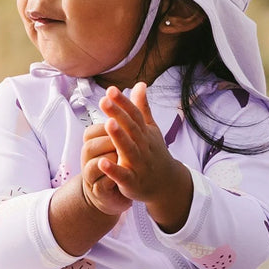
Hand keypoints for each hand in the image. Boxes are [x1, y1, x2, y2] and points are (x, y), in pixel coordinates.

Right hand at [80, 118, 131, 216]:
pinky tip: (108, 167)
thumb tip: (141, 85)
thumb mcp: (125, 135)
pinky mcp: (99, 190)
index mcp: (95, 143)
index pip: (93, 131)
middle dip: (108, 138)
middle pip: (93, 144)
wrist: (113, 193)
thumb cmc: (118, 161)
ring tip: (117, 151)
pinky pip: (101, 182)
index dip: (108, 126)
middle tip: (120, 132)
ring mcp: (92, 175)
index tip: (118, 121)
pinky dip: (106, 175)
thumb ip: (132, 111)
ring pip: (94, 162)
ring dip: (107, 156)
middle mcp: (90, 158)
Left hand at [97, 83, 192, 231]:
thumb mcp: (151, 130)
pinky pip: (123, 175)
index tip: (110, 90)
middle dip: (118, 114)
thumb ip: (142, 108)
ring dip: (119, 137)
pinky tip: (102, 162)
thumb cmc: (154, 153)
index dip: (123, 102)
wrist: (166, 184)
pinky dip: (113, 170)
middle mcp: (143, 146)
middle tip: (104, 101)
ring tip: (107, 124)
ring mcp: (139, 164)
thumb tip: (139, 83)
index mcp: (145, 133)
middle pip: (131, 128)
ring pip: (129, 149)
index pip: (134, 114)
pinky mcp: (133, 182)